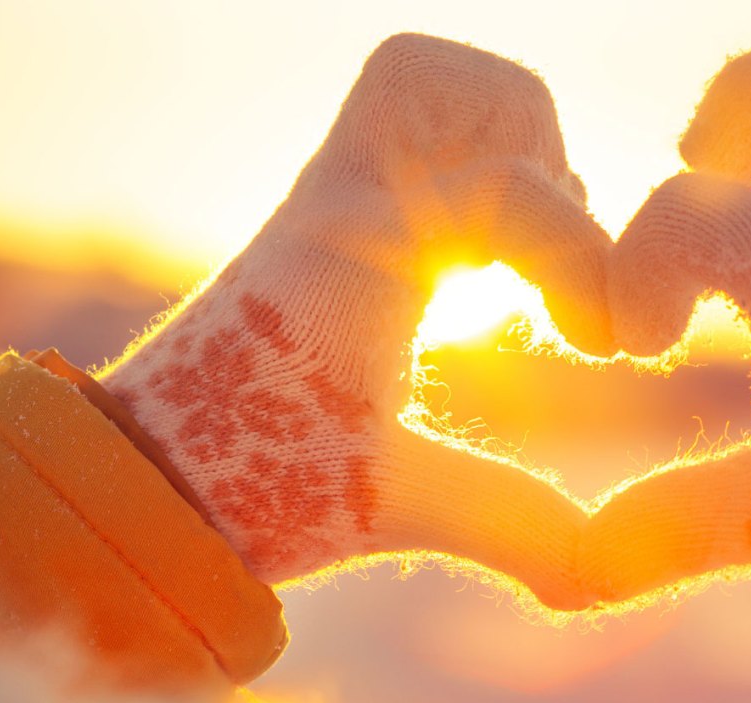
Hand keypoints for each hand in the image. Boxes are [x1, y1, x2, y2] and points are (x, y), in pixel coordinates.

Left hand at [101, 34, 612, 606]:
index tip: (606, 349)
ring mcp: (326, 204)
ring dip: (497, 144)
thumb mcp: (390, 503)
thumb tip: (604, 574)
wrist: (144, 481)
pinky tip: (485, 263)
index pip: (503, 182)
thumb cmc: (247, 490)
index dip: (583, 254)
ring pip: (417, 92)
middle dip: (530, 143)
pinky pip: (403, 144)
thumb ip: (510, 527)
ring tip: (526, 248)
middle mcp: (335, 203)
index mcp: (356, 252)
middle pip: (435, 80)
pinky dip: (464, 171)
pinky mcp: (328, 223)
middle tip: (550, 248)